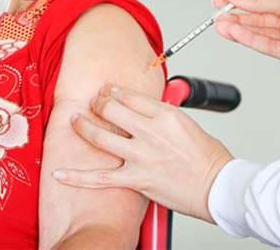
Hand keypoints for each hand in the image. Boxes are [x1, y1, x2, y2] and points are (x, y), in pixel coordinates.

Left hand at [52, 84, 232, 223]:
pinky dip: (77, 176)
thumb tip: (143, 109)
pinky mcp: (137, 179)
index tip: (108, 92)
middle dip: (97, 103)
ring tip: (75, 120)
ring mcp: (142, 156)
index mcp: (165, 115)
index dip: (112, 91)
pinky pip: (100, 178)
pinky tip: (60, 173)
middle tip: (93, 104)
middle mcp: (151, 132)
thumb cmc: (209, 158)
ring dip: (83, 126)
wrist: (219, 187)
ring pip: (100, 136)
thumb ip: (161, 114)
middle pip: (110, 109)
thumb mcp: (187, 123)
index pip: (128, 95)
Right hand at [213, 0, 279, 69]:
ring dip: (237, 28)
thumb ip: (257, 1)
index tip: (220, 0)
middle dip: (234, 15)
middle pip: (255, 16)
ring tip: (220, 25)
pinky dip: (248, 39)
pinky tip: (235, 33)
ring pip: (257, 31)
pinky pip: (264, 46)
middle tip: (216, 14)